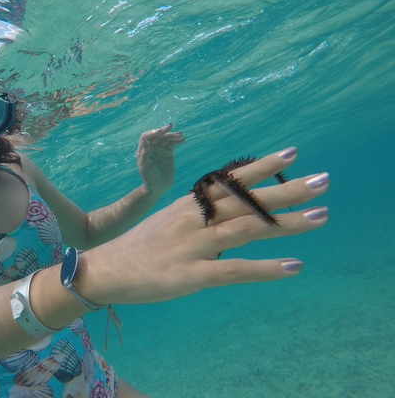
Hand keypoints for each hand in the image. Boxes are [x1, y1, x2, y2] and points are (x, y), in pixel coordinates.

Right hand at [83, 147, 328, 304]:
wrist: (105, 270)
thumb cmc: (141, 246)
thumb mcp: (169, 220)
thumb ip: (199, 211)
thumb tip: (229, 203)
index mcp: (189, 205)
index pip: (230, 181)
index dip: (261, 168)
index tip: (292, 154)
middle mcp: (193, 219)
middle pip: (246, 201)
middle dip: (286, 190)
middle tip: (324, 180)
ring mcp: (193, 246)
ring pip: (246, 230)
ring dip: (285, 223)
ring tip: (320, 215)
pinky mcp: (190, 274)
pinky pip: (233, 270)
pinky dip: (265, 268)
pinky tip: (293, 265)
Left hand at [136, 123, 184, 194]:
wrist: (159, 187)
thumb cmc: (149, 178)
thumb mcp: (145, 168)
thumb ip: (144, 155)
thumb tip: (146, 142)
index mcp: (142, 150)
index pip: (145, 137)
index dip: (151, 133)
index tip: (159, 132)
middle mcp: (151, 147)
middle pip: (156, 135)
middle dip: (163, 130)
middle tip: (170, 126)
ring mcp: (160, 149)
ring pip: (165, 138)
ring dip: (172, 135)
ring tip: (180, 134)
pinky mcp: (168, 152)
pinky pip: (172, 143)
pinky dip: (177, 140)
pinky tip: (182, 140)